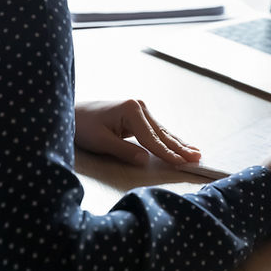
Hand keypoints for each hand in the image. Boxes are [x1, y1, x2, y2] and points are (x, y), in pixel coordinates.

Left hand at [74, 99, 201, 165]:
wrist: (72, 113)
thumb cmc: (83, 127)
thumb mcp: (101, 142)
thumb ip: (125, 151)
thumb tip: (146, 160)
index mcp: (132, 110)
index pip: (153, 138)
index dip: (167, 153)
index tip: (182, 164)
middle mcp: (140, 106)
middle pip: (163, 133)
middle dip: (180, 147)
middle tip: (198, 158)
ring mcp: (140, 109)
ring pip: (163, 131)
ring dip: (179, 143)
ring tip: (196, 153)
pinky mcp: (138, 115)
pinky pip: (157, 131)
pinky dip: (169, 139)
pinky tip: (181, 145)